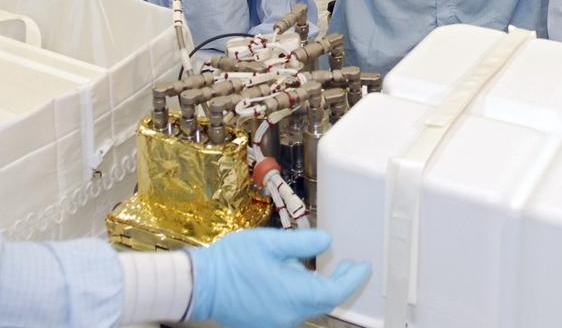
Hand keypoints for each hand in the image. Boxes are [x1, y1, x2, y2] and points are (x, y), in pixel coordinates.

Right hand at [188, 228, 369, 327]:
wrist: (199, 285)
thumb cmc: (231, 262)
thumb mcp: (270, 242)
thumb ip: (302, 242)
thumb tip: (327, 241)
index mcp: (294, 294)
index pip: (335, 292)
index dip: (353, 279)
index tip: (362, 266)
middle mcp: (288, 314)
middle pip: (324, 300)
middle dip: (340, 282)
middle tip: (349, 266)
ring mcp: (275, 322)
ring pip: (307, 305)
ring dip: (319, 287)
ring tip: (319, 266)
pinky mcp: (264, 323)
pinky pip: (291, 310)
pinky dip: (301, 295)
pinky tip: (293, 278)